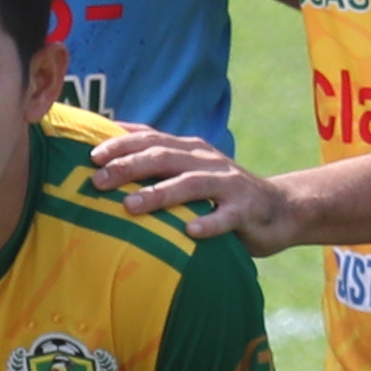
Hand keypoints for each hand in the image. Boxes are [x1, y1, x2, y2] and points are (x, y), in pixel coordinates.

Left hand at [86, 124, 299, 252]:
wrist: (279, 208)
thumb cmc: (218, 194)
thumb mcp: (186, 172)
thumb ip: (154, 164)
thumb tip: (104, 155)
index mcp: (188, 150)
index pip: (150, 139)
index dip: (121, 144)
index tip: (91, 155)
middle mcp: (206, 161)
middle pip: (164, 157)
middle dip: (129, 167)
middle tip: (99, 181)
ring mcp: (228, 184)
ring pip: (191, 184)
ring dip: (160, 194)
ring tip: (130, 206)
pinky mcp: (246, 210)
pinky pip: (226, 217)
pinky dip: (209, 223)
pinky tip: (190, 231)